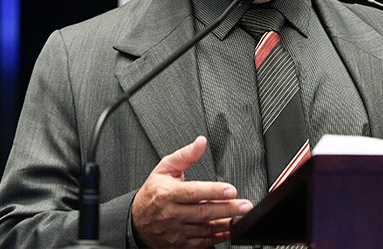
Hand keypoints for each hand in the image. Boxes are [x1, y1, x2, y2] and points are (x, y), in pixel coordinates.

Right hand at [131, 136, 253, 247]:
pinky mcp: (181, 243)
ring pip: (205, 228)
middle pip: (203, 212)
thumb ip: (185, 155)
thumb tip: (201, 142)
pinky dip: (218, 236)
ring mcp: (176, 231)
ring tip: (241, 217)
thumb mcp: (164, 169)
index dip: (213, 191)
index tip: (231, 189)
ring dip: (225, 223)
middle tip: (245, 205)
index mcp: (167, 194)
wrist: (137, 222)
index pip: (193, 192)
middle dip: (227, 209)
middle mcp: (172, 214)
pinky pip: (203, 242)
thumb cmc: (153, 193)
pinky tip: (230, 229)